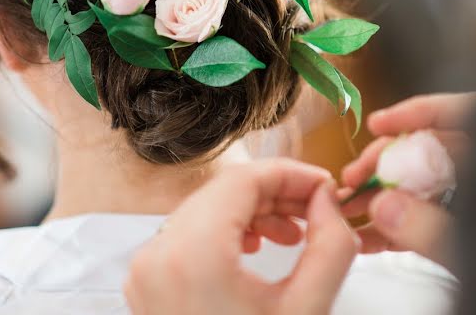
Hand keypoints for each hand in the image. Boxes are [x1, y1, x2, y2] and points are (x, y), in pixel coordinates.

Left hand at [124, 159, 358, 314]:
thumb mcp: (307, 310)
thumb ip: (330, 244)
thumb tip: (327, 200)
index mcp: (192, 255)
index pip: (244, 180)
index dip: (292, 174)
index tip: (325, 186)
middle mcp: (157, 255)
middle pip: (223, 192)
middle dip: (276, 193)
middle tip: (317, 210)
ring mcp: (146, 271)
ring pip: (206, 210)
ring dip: (254, 212)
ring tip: (294, 234)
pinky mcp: (148, 285)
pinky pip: (189, 236)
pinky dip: (227, 232)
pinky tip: (259, 248)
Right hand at [340, 93, 475, 264]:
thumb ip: (433, 229)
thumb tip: (385, 205)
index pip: (466, 113)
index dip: (418, 112)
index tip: (379, 124)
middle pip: (434, 148)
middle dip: (387, 162)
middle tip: (355, 178)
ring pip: (427, 185)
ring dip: (386, 197)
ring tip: (352, 211)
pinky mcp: (473, 230)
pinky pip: (431, 217)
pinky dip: (401, 225)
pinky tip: (372, 237)